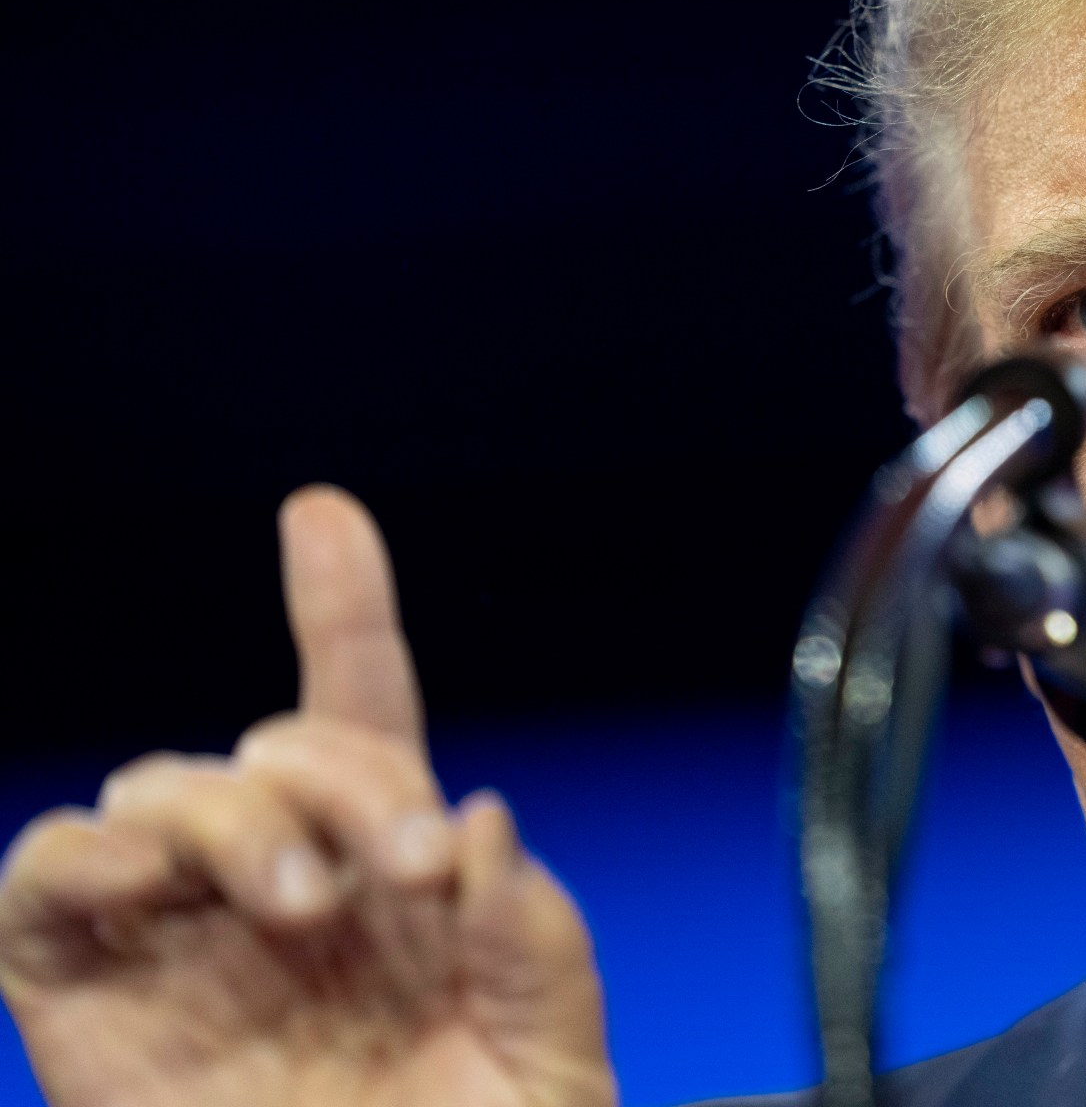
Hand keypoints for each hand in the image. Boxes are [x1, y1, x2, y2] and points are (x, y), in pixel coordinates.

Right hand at [0, 486, 615, 1106]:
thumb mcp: (552, 1052)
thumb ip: (534, 930)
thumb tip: (478, 814)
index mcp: (394, 881)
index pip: (360, 719)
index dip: (339, 609)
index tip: (322, 516)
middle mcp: (281, 891)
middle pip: (274, 742)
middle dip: (345, 772)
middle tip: (411, 864)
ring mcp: (178, 940)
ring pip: (160, 785)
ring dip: (237, 810)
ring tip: (310, 901)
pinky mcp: (79, 1000)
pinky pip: (43, 876)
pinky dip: (89, 852)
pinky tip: (166, 881)